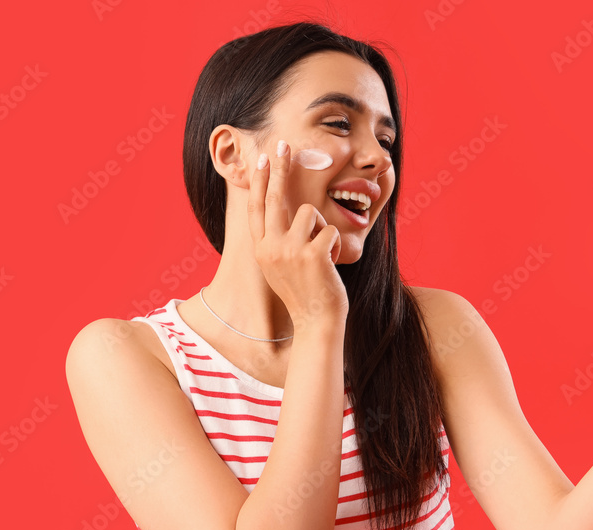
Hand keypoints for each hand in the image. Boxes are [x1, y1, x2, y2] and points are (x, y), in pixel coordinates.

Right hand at [247, 139, 348, 329]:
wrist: (316, 323)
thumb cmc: (306, 295)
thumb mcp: (282, 267)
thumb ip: (279, 242)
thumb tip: (286, 215)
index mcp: (261, 250)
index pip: (256, 208)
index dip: (258, 181)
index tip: (262, 159)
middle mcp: (270, 248)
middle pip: (275, 197)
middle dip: (280, 167)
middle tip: (284, 143)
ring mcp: (290, 251)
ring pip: (311, 212)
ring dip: (323, 229)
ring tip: (323, 254)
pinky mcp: (312, 255)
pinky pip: (330, 231)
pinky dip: (336, 245)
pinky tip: (331, 265)